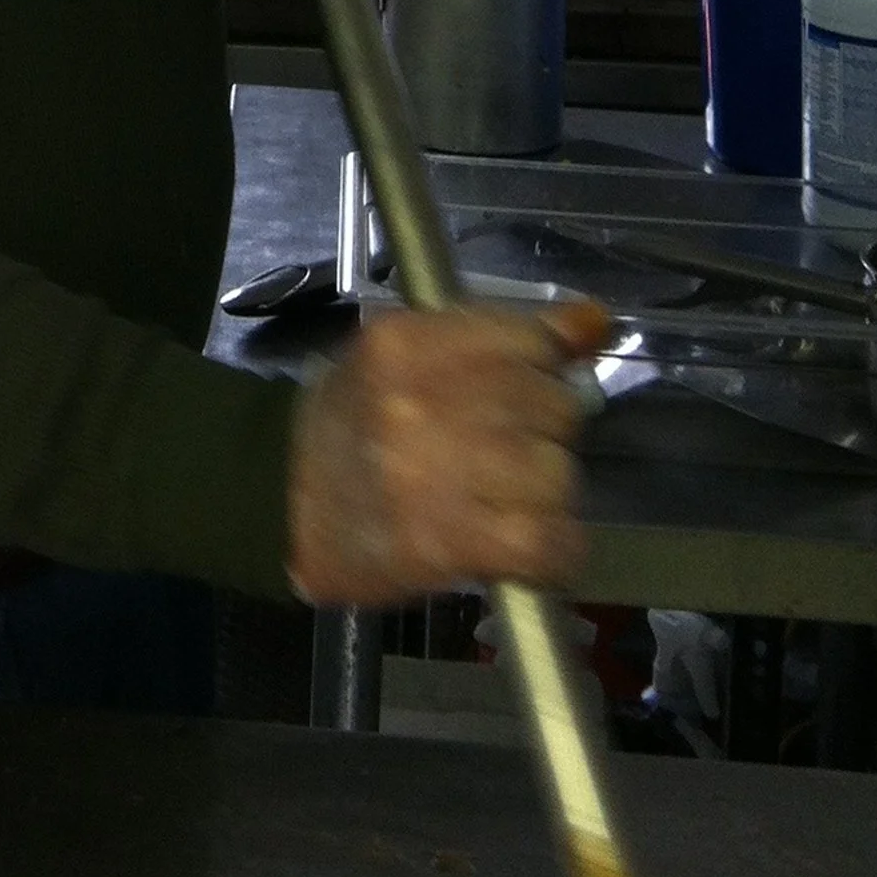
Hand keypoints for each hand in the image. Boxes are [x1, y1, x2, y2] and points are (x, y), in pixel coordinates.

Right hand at [284, 301, 605, 605]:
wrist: (281, 502)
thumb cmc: (351, 423)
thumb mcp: (407, 356)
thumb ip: (497, 338)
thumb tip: (595, 324)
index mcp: (410, 339)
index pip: (529, 339)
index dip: (543, 372)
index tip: (529, 394)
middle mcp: (425, 394)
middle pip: (551, 406)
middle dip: (544, 435)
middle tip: (506, 457)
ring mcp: (434, 468)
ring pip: (554, 473)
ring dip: (547, 496)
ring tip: (509, 505)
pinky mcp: (445, 539)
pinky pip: (545, 540)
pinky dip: (556, 552)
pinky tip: (534, 552)